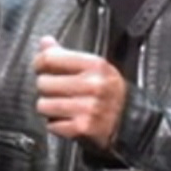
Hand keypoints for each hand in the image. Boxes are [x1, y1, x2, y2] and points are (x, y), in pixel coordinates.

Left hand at [34, 35, 125, 152]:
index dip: (40, 63)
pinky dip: (56, 125)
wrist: (130, 121)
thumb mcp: (94, 68)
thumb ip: (67, 55)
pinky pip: (52, 125)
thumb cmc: (108, 92)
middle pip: (43, 83)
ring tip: (62, 107)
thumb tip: (45, 42)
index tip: (41, 68)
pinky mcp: (83, 128)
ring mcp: (88, 108)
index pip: (50, 58)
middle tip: (57, 91)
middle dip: (46, 88)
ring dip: (48, 108)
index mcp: (95, 65)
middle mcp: (93, 85)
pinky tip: (68, 120)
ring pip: (43, 105)